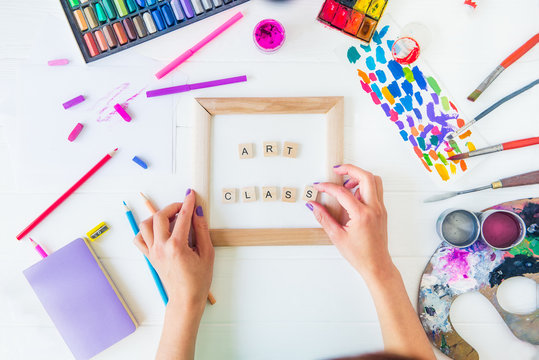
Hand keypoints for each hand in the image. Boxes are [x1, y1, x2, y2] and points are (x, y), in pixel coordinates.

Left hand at [134, 189, 213, 309]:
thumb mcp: (207, 253)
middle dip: (172, 207)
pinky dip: (146, 231)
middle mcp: (161, 247)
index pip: (182, 217)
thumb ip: (202, 230)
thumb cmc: (198, 280)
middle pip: (160, 217)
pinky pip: (139, 239)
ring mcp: (153, 252)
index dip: (188, 203)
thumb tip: (198, 213)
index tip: (191, 195)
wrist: (186, 299)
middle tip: (183, 207)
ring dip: (157, 217)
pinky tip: (158, 231)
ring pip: (145, 225)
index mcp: (177, 246)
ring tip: (170, 219)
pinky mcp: (150, 257)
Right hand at [308, 165, 391, 279]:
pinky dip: (364, 187)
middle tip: (337, 170)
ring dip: (360, 177)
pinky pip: (376, 191)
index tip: (319, 187)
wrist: (377, 265)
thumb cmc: (360, 255)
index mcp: (362, 215)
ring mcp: (380, 209)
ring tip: (346, 183)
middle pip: (366, 177)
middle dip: (350, 169)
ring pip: (374, 181)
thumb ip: (324, 218)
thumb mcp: (337, 236)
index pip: (342, 193)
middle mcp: (374, 209)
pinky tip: (353, 195)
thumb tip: (314, 206)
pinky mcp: (382, 211)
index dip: (328, 187)